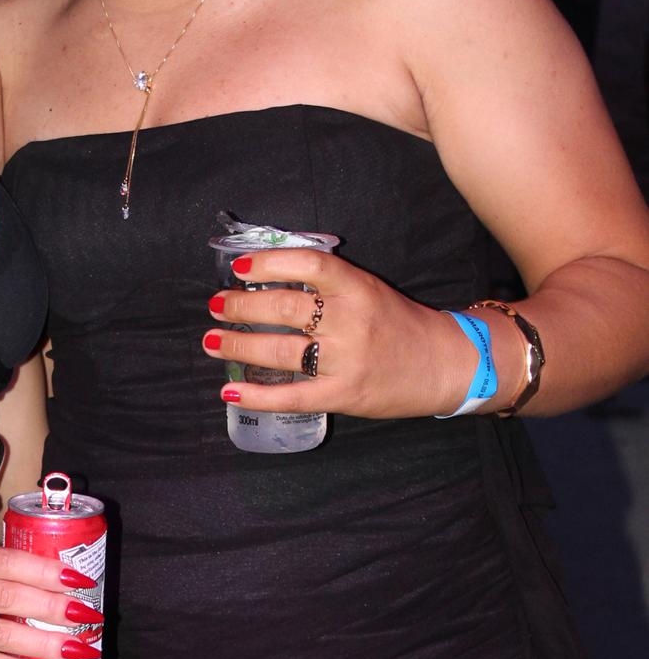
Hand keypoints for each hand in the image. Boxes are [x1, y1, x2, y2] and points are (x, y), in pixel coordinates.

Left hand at [203, 249, 481, 419]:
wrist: (446, 364)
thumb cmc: (398, 324)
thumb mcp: (369, 290)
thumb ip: (328, 284)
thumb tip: (268, 279)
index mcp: (357, 287)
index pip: (308, 265)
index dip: (269, 263)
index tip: (239, 268)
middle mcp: (350, 319)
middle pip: (284, 307)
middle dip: (240, 307)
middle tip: (215, 305)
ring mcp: (346, 359)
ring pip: (280, 350)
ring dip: (238, 345)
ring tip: (211, 340)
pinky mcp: (344, 394)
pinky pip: (293, 395)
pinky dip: (258, 395)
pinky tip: (230, 391)